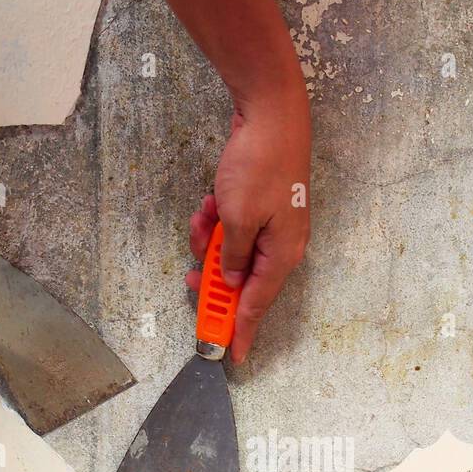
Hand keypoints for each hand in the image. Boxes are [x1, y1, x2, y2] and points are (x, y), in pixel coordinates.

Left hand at [186, 94, 310, 363]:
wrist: (270, 114)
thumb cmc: (260, 165)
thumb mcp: (238, 218)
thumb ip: (232, 257)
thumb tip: (229, 281)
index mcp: (282, 255)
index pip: (257, 305)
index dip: (242, 331)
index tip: (232, 357)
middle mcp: (281, 247)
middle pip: (242, 282)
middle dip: (212, 277)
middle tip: (190, 274)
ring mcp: (272, 228)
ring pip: (231, 254)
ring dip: (210, 241)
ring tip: (204, 218)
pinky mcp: (261, 210)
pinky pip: (233, 230)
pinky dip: (217, 221)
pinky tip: (211, 202)